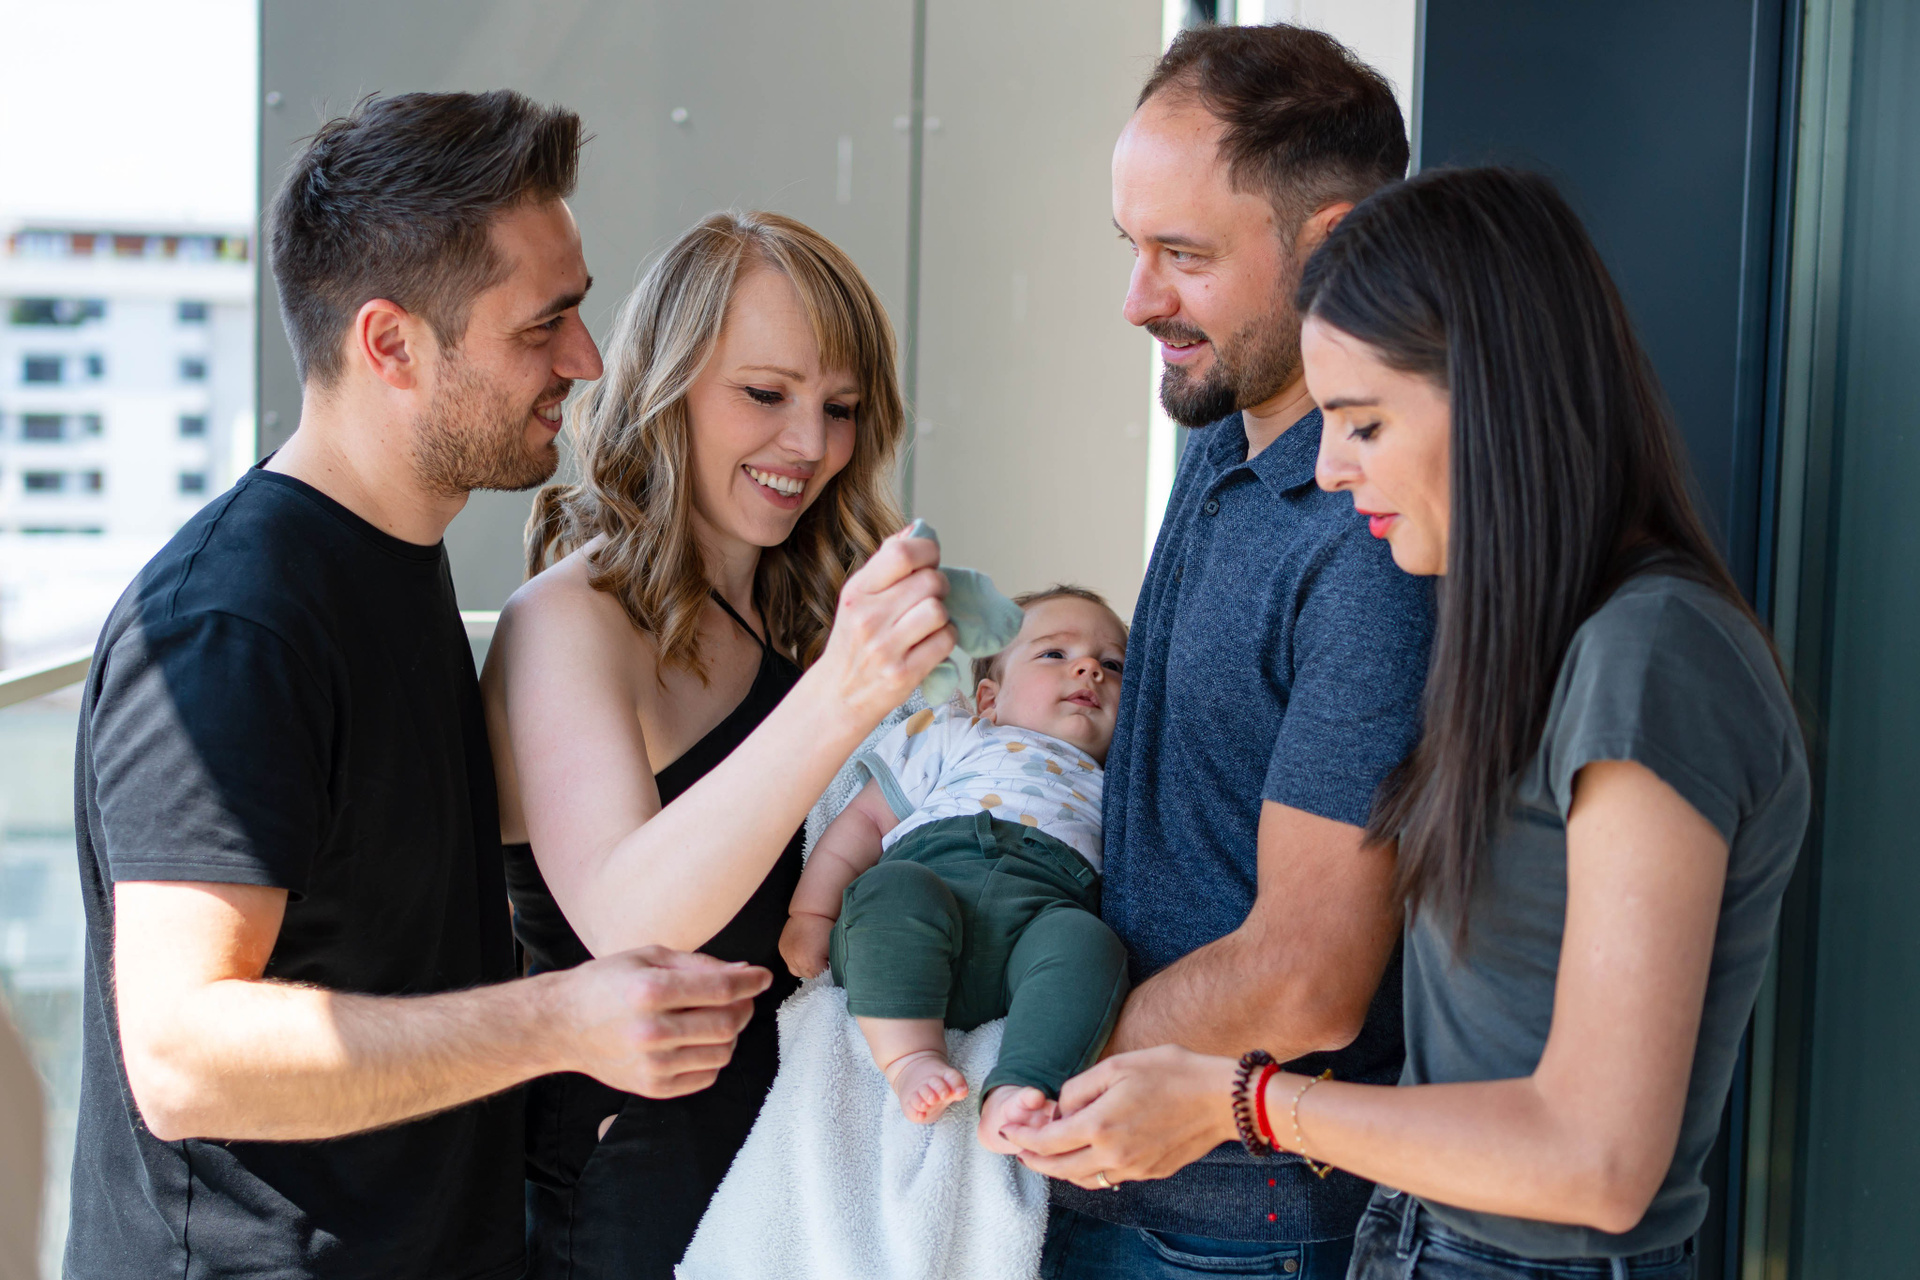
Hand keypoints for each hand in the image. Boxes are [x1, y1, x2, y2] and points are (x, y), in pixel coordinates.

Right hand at [558, 946, 771, 1098]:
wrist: (560, 1025)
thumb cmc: (604, 983)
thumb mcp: (648, 956)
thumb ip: (699, 964)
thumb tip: (743, 970)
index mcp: (650, 991)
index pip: (720, 990)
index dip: (750, 982)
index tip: (762, 977)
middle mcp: (651, 1031)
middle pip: (726, 1024)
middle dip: (744, 1007)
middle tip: (742, 997)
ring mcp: (651, 1064)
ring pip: (721, 1052)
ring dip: (731, 1033)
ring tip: (719, 1018)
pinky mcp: (651, 1087)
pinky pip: (705, 1076)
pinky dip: (713, 1058)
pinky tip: (701, 1041)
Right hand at [779, 913, 833, 979]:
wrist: (810, 912)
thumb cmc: (826, 928)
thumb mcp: (833, 949)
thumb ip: (830, 965)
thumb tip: (829, 972)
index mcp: (811, 963)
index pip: (819, 977)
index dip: (825, 970)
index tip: (828, 963)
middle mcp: (796, 962)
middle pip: (807, 975)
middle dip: (815, 969)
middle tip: (821, 958)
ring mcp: (787, 956)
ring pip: (797, 970)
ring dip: (804, 965)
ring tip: (811, 954)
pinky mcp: (782, 949)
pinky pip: (789, 961)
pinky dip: (796, 958)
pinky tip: (803, 950)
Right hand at [814, 526, 955, 721]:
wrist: (838, 695)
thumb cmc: (854, 641)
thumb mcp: (858, 598)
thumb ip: (885, 564)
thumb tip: (915, 529)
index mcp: (857, 592)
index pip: (902, 553)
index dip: (928, 550)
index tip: (931, 559)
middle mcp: (868, 618)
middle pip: (930, 581)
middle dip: (940, 585)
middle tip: (932, 596)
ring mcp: (885, 648)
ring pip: (939, 611)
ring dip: (943, 615)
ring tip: (930, 622)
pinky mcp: (903, 674)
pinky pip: (945, 641)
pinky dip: (946, 639)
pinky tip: (931, 643)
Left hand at [1007, 1045, 1239, 1189]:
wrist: (1222, 1099)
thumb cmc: (1173, 1072)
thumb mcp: (1119, 1066)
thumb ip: (1081, 1088)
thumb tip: (1062, 1107)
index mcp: (1100, 1126)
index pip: (1047, 1142)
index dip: (1022, 1137)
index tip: (1009, 1130)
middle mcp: (1113, 1155)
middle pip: (1060, 1169)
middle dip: (1034, 1160)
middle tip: (1020, 1149)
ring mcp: (1134, 1168)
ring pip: (1084, 1179)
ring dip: (1060, 1169)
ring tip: (1049, 1155)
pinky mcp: (1151, 1173)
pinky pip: (1109, 1178)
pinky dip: (1089, 1171)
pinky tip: (1087, 1157)